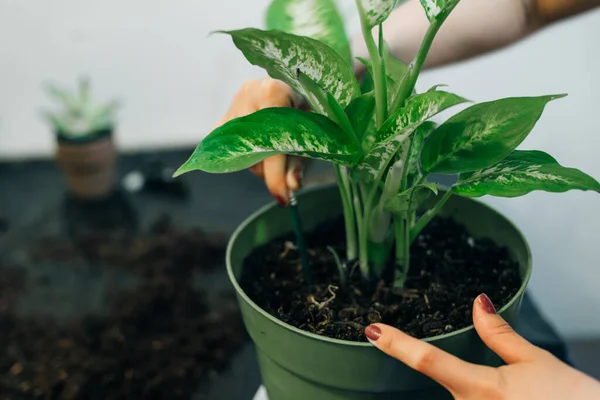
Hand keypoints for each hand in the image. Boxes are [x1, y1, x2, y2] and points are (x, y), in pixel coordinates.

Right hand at [214, 77, 305, 206]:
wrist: (297, 90)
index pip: (270, 141)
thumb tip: (292, 185)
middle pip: (253, 150)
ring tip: (278, 157)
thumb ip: (300, 160)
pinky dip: (246, 160)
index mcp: (273, 91)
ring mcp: (232, 105)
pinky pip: (230, 153)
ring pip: (240, 154)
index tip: (283, 198)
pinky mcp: (222, 120)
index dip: (276, 174)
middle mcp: (248, 94)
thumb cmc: (309, 113)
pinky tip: (260, 154)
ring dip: (259, 165)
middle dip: (270, 172)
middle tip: (285, 180)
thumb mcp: (312, 134)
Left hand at [364, 293, 599, 398]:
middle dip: (471, 377)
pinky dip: (484, 399)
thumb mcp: (536, 360)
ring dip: (483, 393)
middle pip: (449, 384)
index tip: (371, 329)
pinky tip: (513, 397)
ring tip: (526, 394)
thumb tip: (477, 302)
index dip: (396, 344)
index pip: (428, 360)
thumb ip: (499, 333)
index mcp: (483, 389)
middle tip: (511, 380)